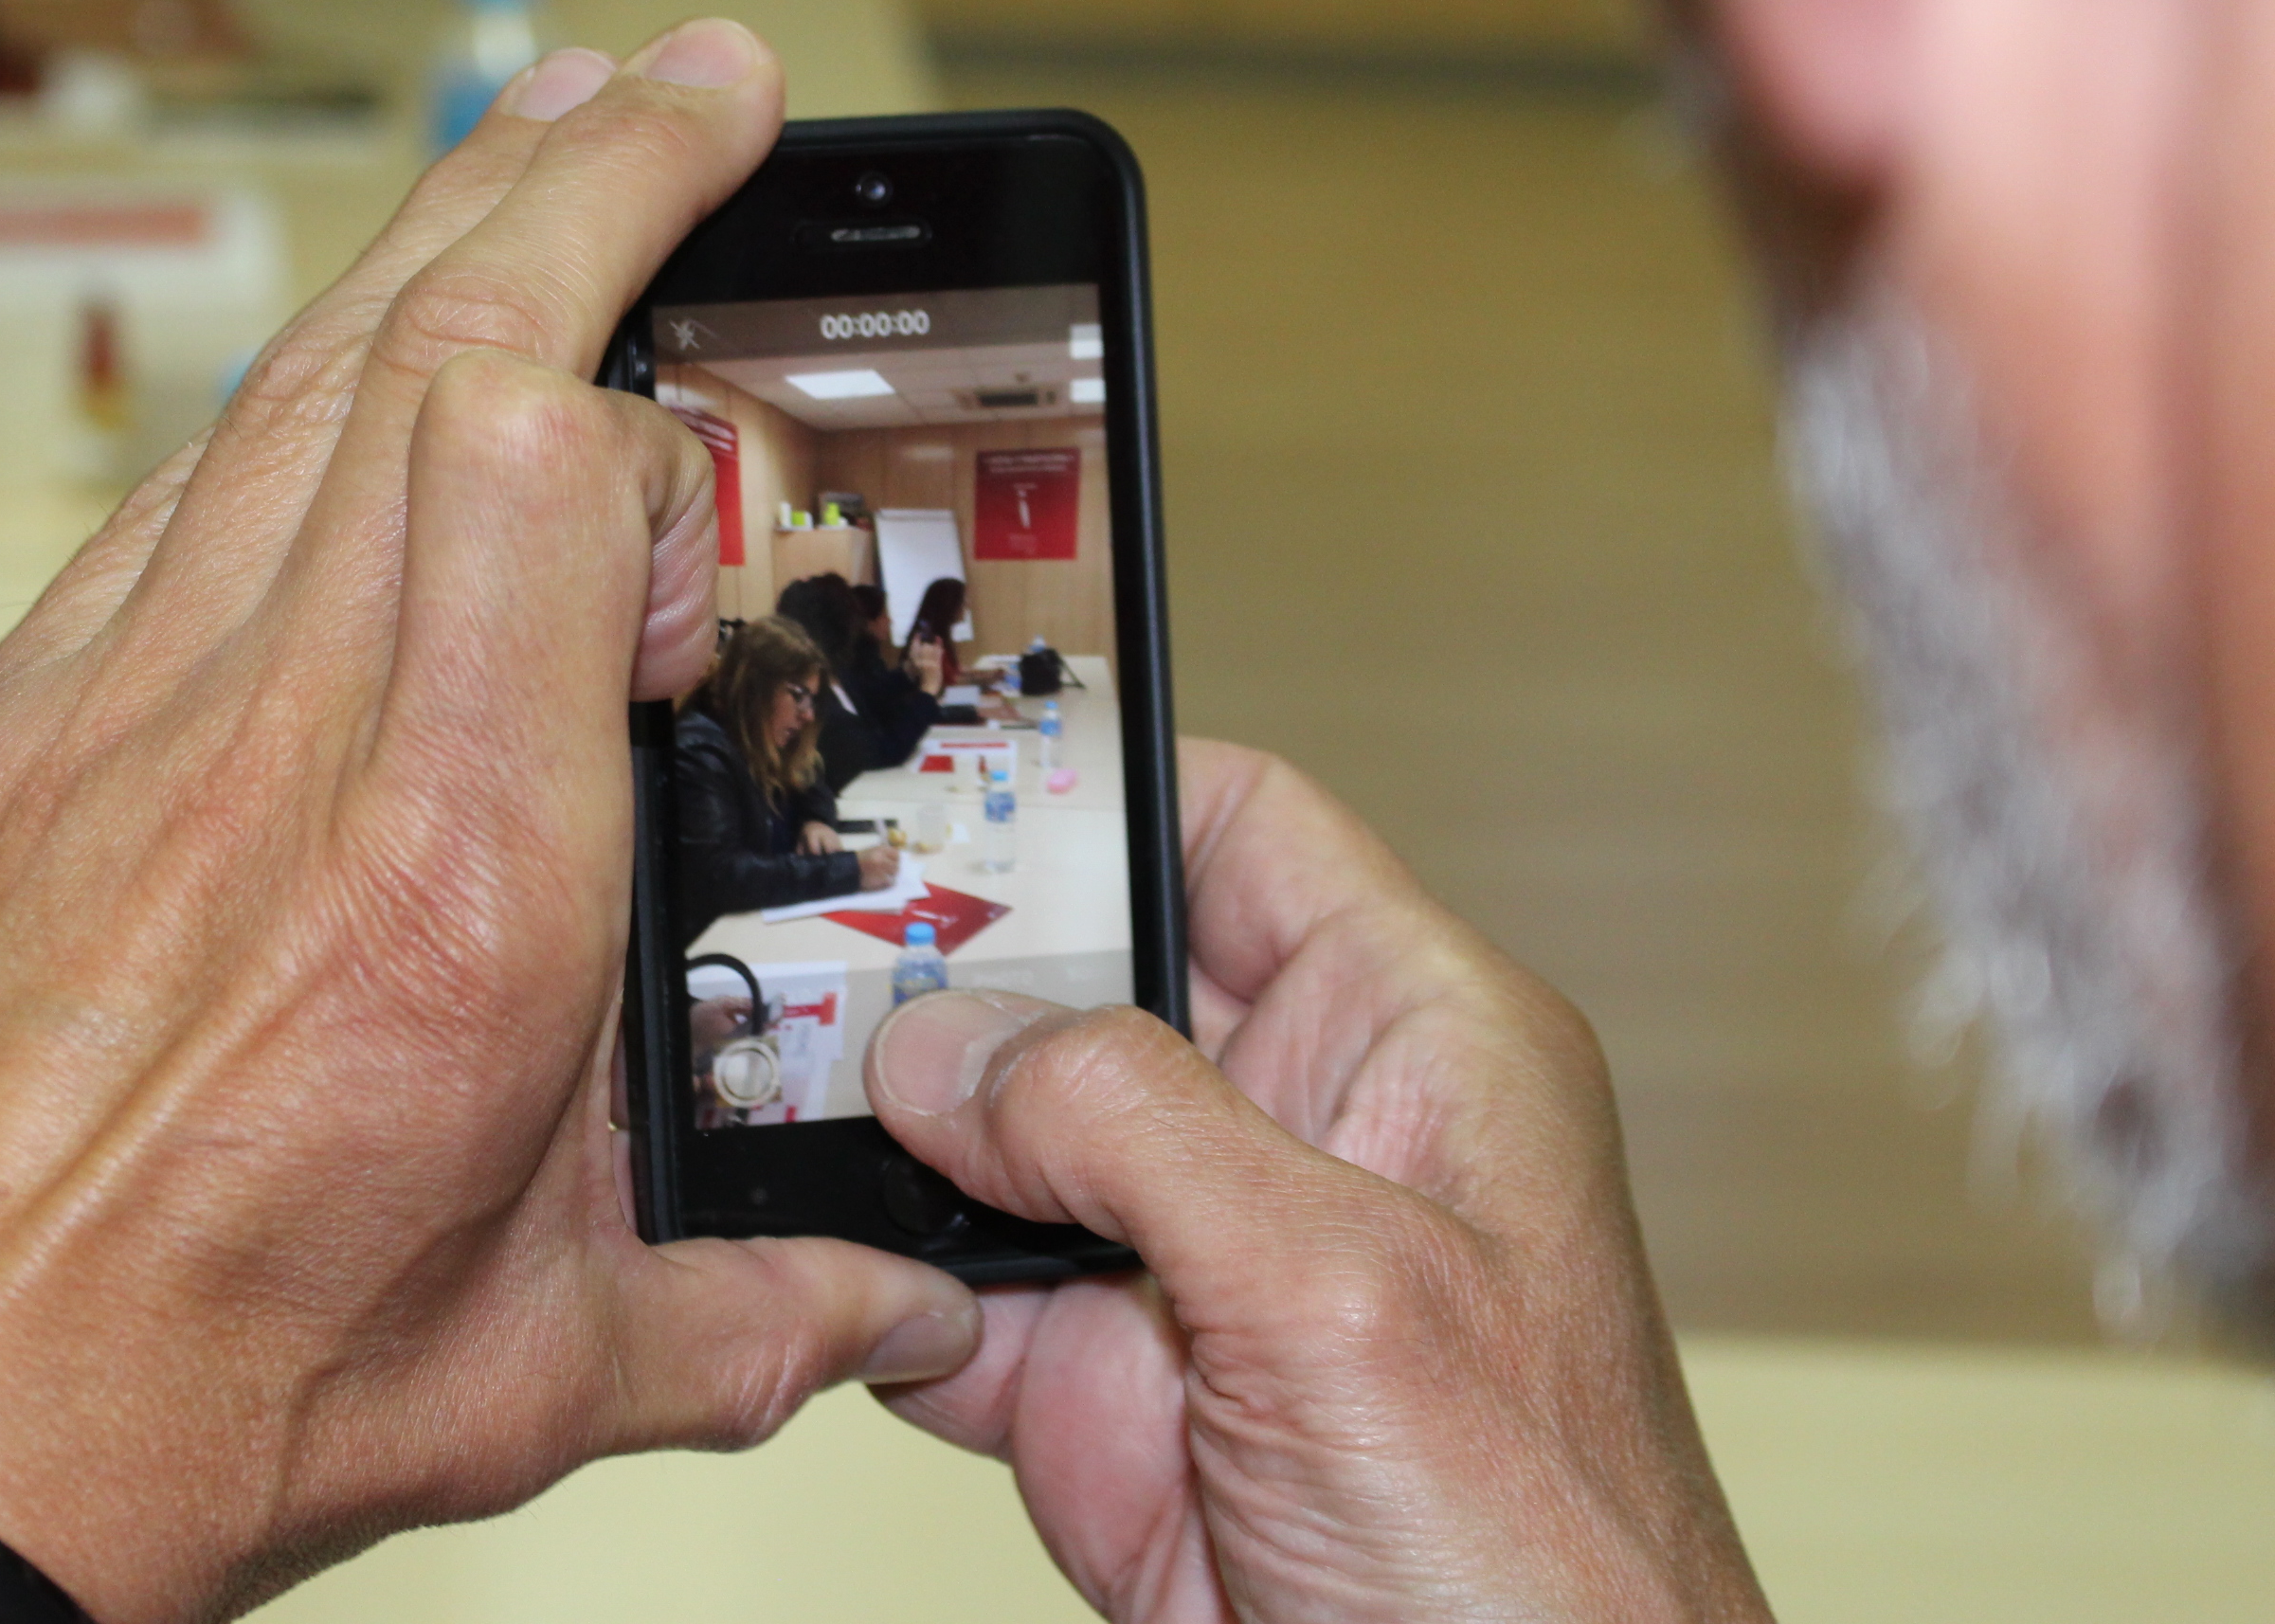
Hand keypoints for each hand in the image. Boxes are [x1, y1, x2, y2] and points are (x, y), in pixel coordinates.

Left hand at [0, 24, 979, 1623]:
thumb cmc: (146, 1412)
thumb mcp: (518, 1380)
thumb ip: (741, 1306)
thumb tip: (886, 1291)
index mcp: (449, 889)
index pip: (549, 460)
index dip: (655, 436)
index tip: (694, 547)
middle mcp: (271, 745)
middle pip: (428, 341)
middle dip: (581, 168)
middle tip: (692, 77)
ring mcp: (99, 710)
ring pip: (284, 382)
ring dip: (430, 236)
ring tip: (538, 132)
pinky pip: (158, 506)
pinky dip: (275, 413)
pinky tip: (340, 397)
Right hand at [859, 741, 1766, 1622]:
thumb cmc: (1552, 1574)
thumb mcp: (1347, 1290)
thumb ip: (1138, 1128)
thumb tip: (949, 1040)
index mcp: (1409, 1044)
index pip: (1240, 831)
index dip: (1097, 778)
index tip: (934, 760)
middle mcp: (1292, 1136)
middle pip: (1077, 979)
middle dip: (935, 961)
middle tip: (787, 934)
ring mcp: (1188, 1275)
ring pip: (989, 1142)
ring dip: (876, 1129)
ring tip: (750, 1087)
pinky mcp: (1106, 1407)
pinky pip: (950, 1303)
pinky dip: (866, 1283)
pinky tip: (797, 1254)